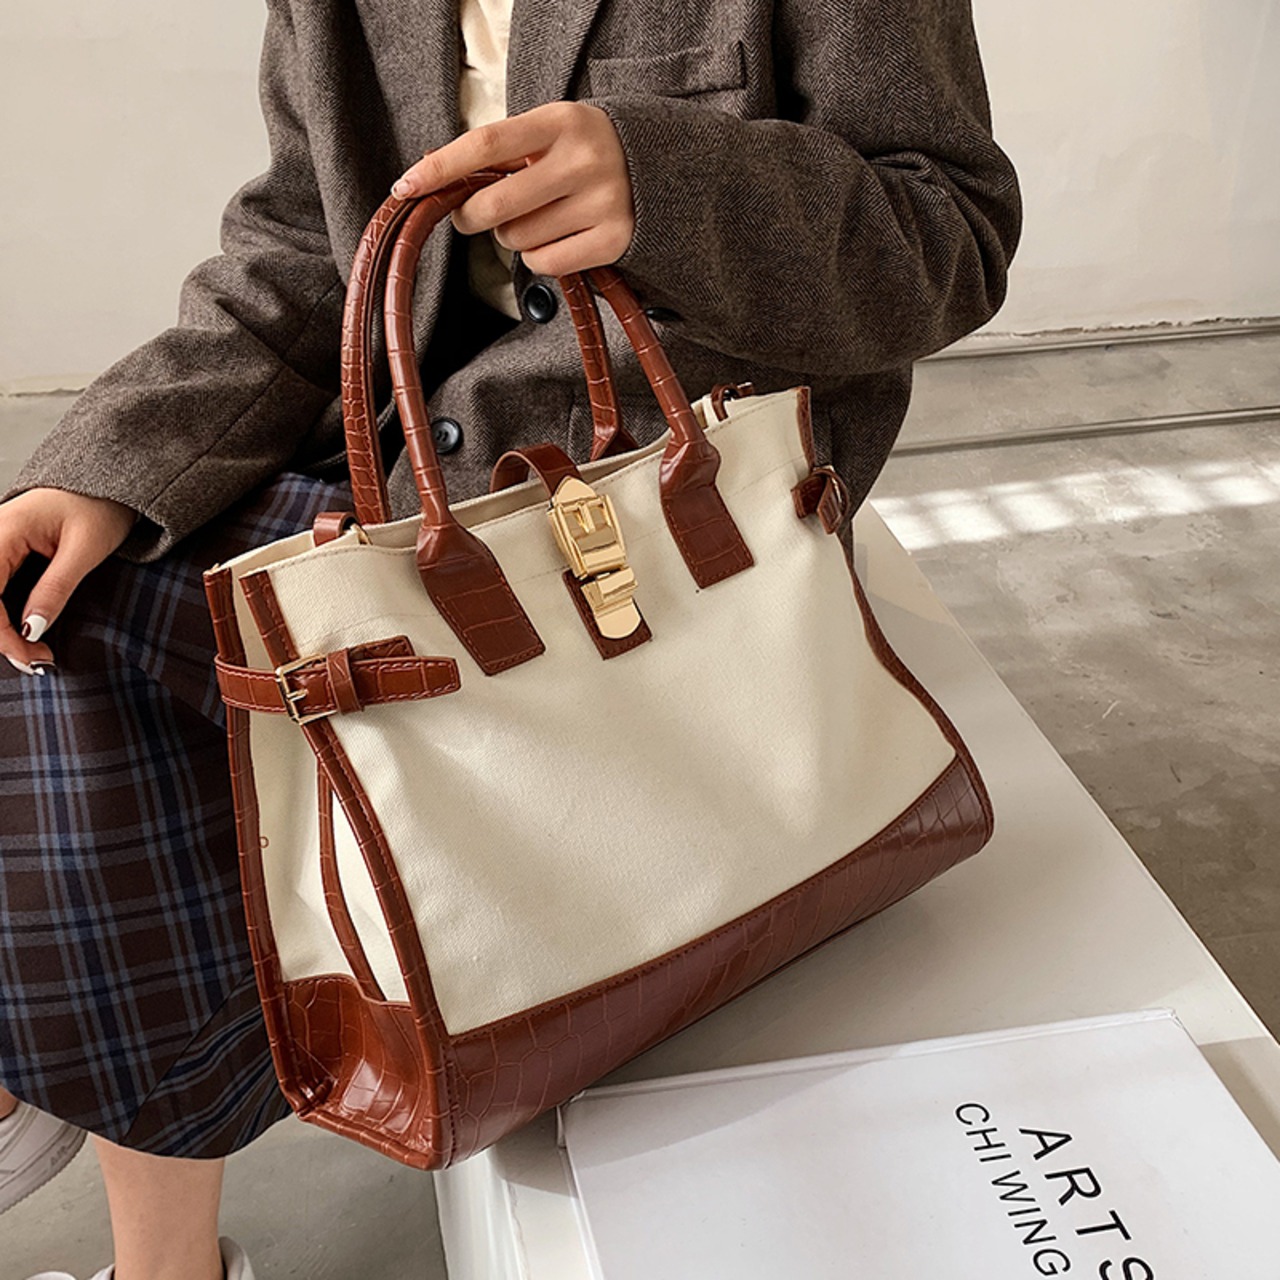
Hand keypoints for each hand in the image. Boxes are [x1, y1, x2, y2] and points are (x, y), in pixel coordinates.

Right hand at [0, 488, 137, 675]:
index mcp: (3, 530)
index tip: (31, 657)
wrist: (109, 485)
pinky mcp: (2, 552)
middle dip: (0, 636)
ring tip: (32, 654)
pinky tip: (23, 634)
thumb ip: (56, 588)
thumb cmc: (100, 508)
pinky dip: (3, 616)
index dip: (1, 633)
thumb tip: (31, 630)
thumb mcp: (85, 550)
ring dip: (0, 629)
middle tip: (35, 662)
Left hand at [390, 101, 635, 278]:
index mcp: (560, 122)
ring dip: (514, 236)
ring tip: (540, 219)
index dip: (441, 168)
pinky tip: (558, 239)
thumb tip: (431, 169)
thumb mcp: (549, 133)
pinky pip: (545, 264)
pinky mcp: (613, 241)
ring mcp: (602, 203)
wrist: (660, 169)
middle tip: (474, 216)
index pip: (486, 144)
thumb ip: (498, 151)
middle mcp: (583, 161)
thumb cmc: (585, 151)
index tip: (406, 186)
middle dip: (471, 217)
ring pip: (517, 240)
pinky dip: (539, 258)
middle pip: (495, 206)